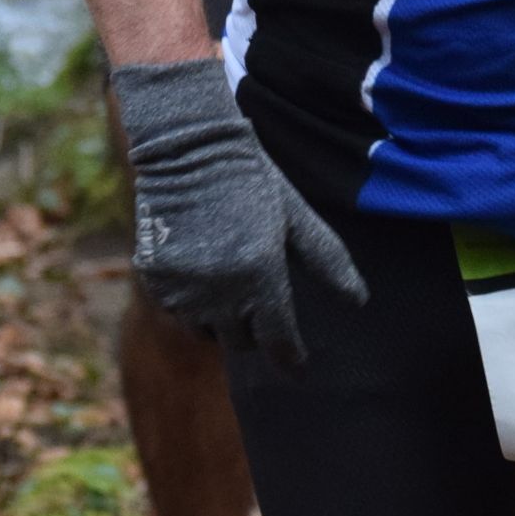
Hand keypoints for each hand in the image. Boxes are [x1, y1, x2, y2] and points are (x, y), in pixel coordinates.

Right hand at [110, 58, 367, 365]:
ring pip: (209, 332)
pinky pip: (180, 312)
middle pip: (242, 342)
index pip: (278, 341)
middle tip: (262, 299)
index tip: (300, 367)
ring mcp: (184, 289)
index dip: (292, 358)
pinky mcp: (155, 282)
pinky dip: (193, 303)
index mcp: (260, 275)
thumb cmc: (252, 179)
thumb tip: (359, 301)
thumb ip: (327, 260)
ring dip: (223, 319)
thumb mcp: (295, 216)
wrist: (188, 148)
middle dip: (256, 330)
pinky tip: (202, 268)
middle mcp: (220, 291)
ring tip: (230, 281)